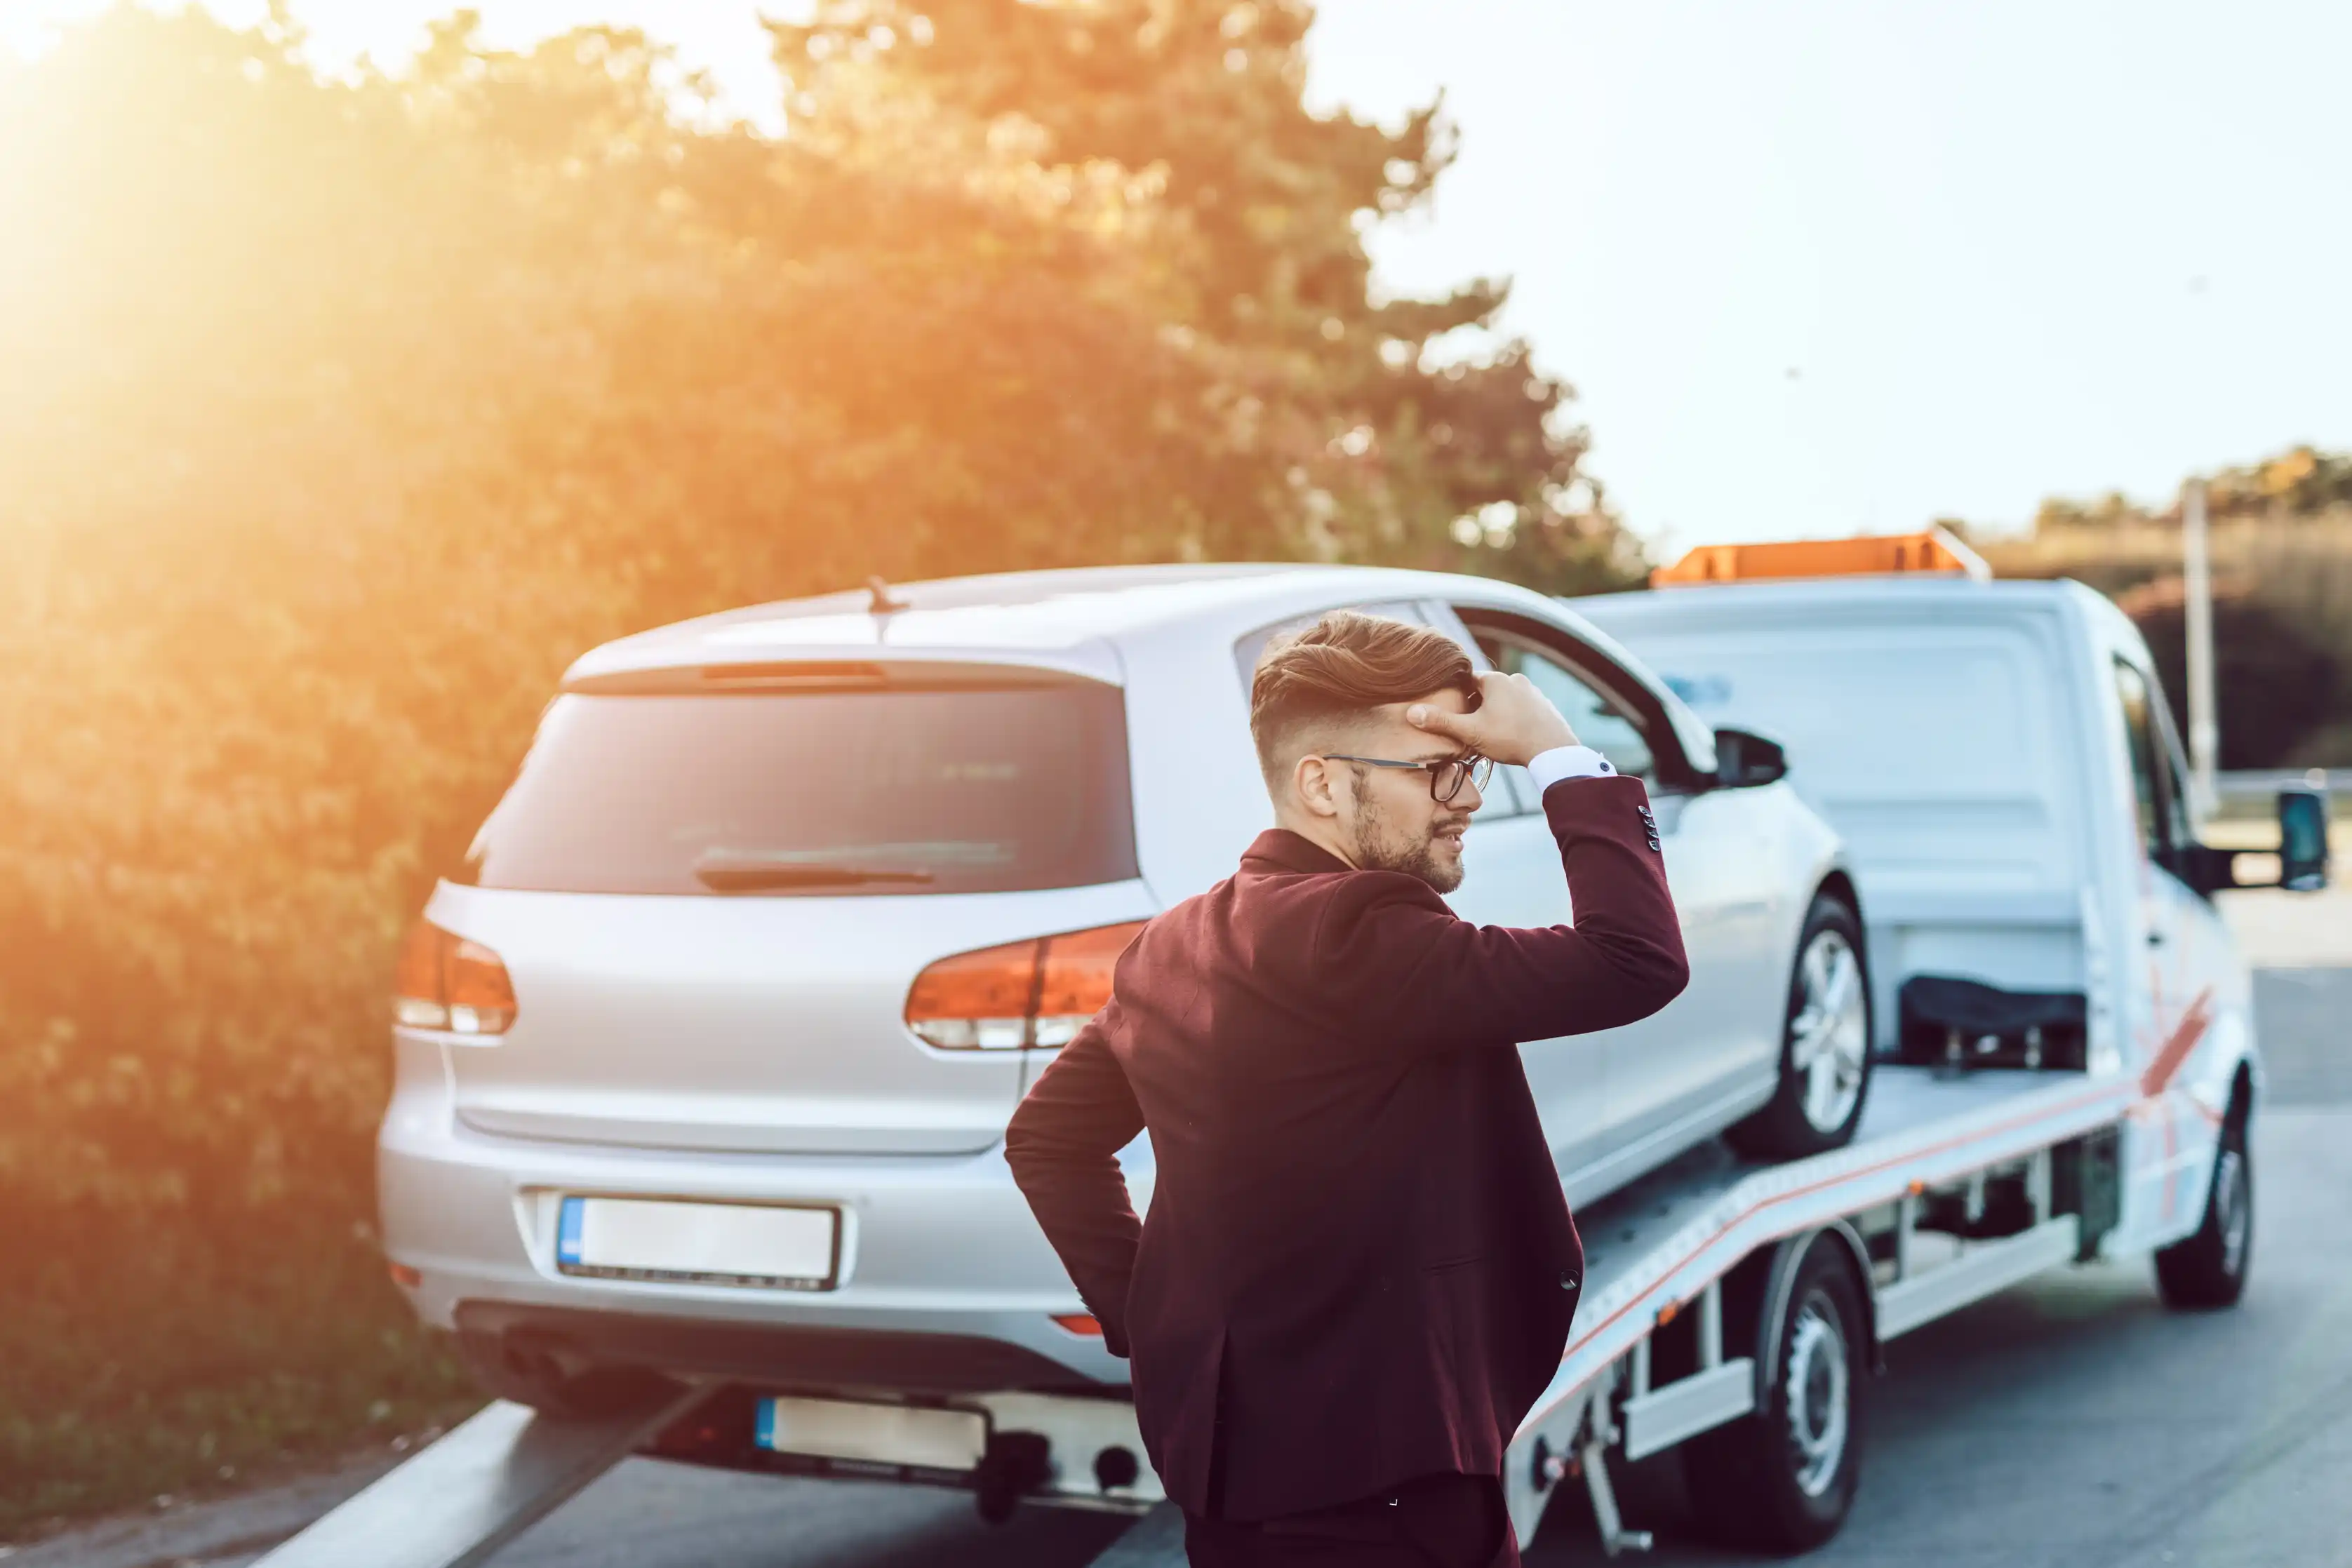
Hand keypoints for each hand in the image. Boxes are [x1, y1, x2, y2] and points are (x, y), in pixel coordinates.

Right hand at [1407, 672, 1578, 766]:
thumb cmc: (1509, 738)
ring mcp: (1532, 691)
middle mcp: (1514, 679)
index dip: (1458, 696)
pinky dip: (1514, 717)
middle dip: (1478, 706)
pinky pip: (1522, 708)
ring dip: (1497, 712)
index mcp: (1494, 680)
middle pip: (1486, 690)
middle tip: (1472, 728)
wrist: (1553, 750)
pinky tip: (1513, 735)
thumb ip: (1441, 721)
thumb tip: (1411, 712)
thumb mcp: (1470, 732)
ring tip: (1493, 734)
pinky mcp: (1545, 705)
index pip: (1467, 680)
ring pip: (1505, 699)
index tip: (1455, 713)